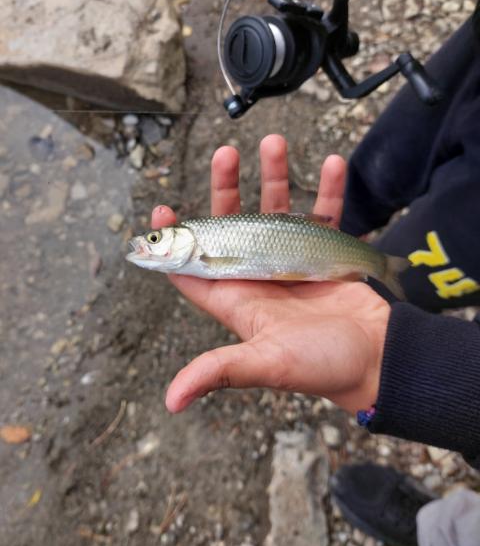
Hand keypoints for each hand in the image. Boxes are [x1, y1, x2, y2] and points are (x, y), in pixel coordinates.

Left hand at [151, 135, 390, 414]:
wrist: (377, 359)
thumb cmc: (320, 366)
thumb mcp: (267, 364)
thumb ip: (221, 370)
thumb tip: (171, 402)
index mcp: (238, 298)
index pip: (195, 266)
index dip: (176, 241)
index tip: (163, 209)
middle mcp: (259, 274)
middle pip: (233, 223)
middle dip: (225, 187)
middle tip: (225, 154)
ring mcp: (292, 259)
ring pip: (277, 208)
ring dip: (275, 175)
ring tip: (273, 142)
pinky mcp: (325, 253)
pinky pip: (325, 213)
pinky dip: (328, 188)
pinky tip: (331, 163)